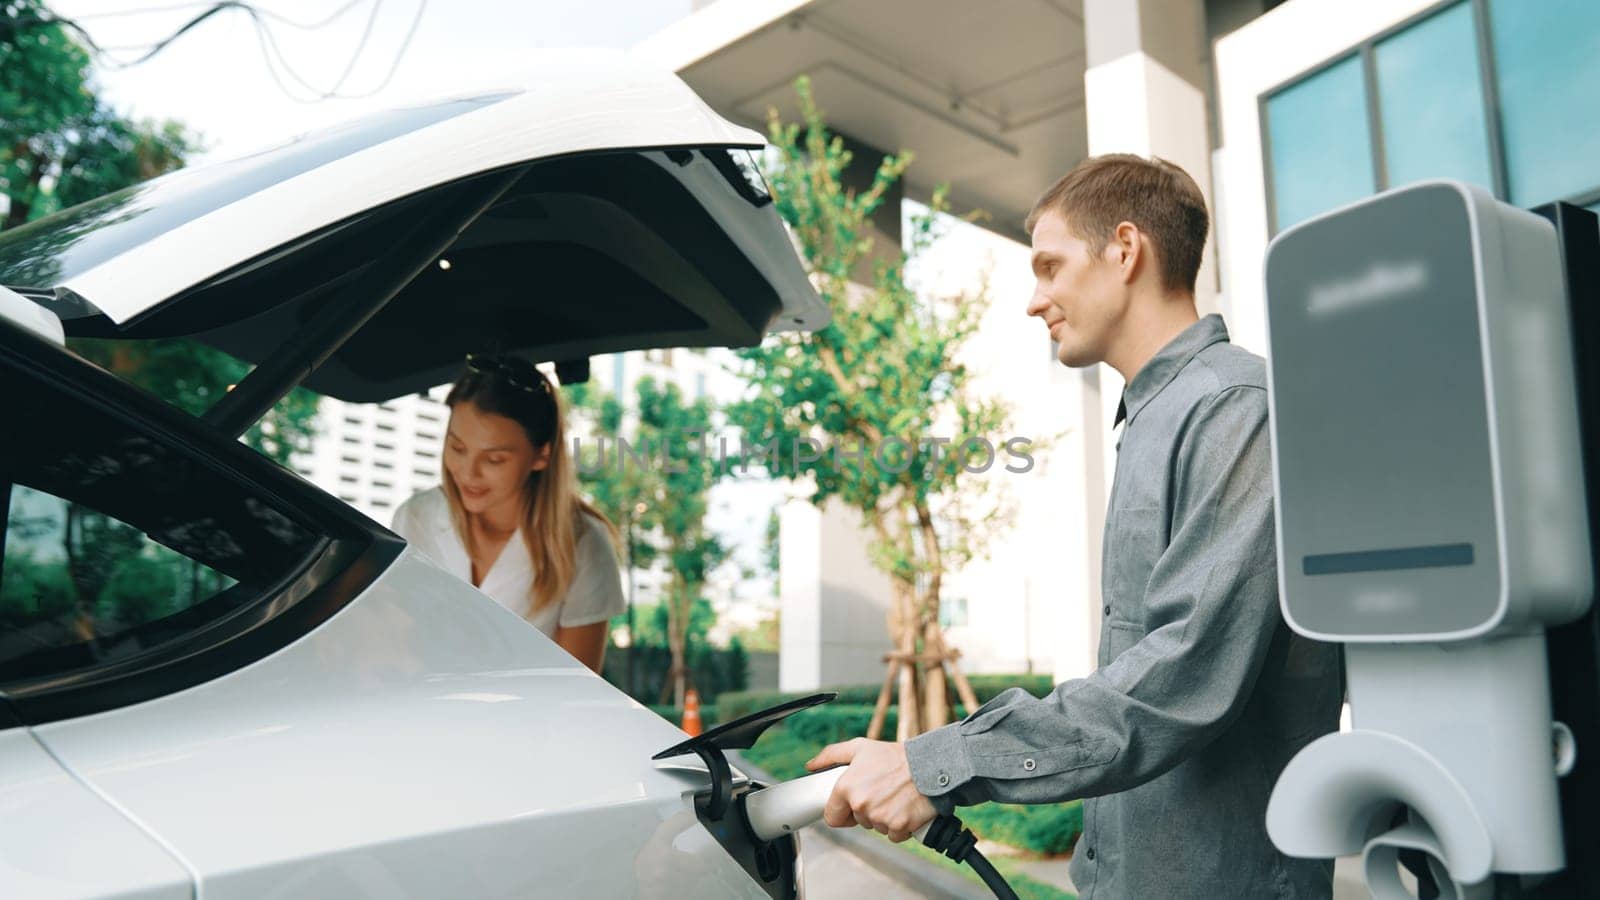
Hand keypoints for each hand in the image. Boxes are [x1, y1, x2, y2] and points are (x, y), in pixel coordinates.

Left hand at [805, 737, 936, 842]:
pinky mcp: (899, 827)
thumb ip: (831, 755)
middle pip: (857, 821)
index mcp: (847, 787)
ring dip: (883, 817)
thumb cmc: (895, 756)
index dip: (841, 813)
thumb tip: (811, 765)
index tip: (850, 808)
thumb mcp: (860, 748)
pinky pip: (893, 835)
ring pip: (875, 827)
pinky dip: (899, 826)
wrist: (930, 765)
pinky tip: (904, 808)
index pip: (832, 817)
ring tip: (894, 797)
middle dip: (866, 810)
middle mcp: (861, 805)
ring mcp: (880, 817)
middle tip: (880, 792)